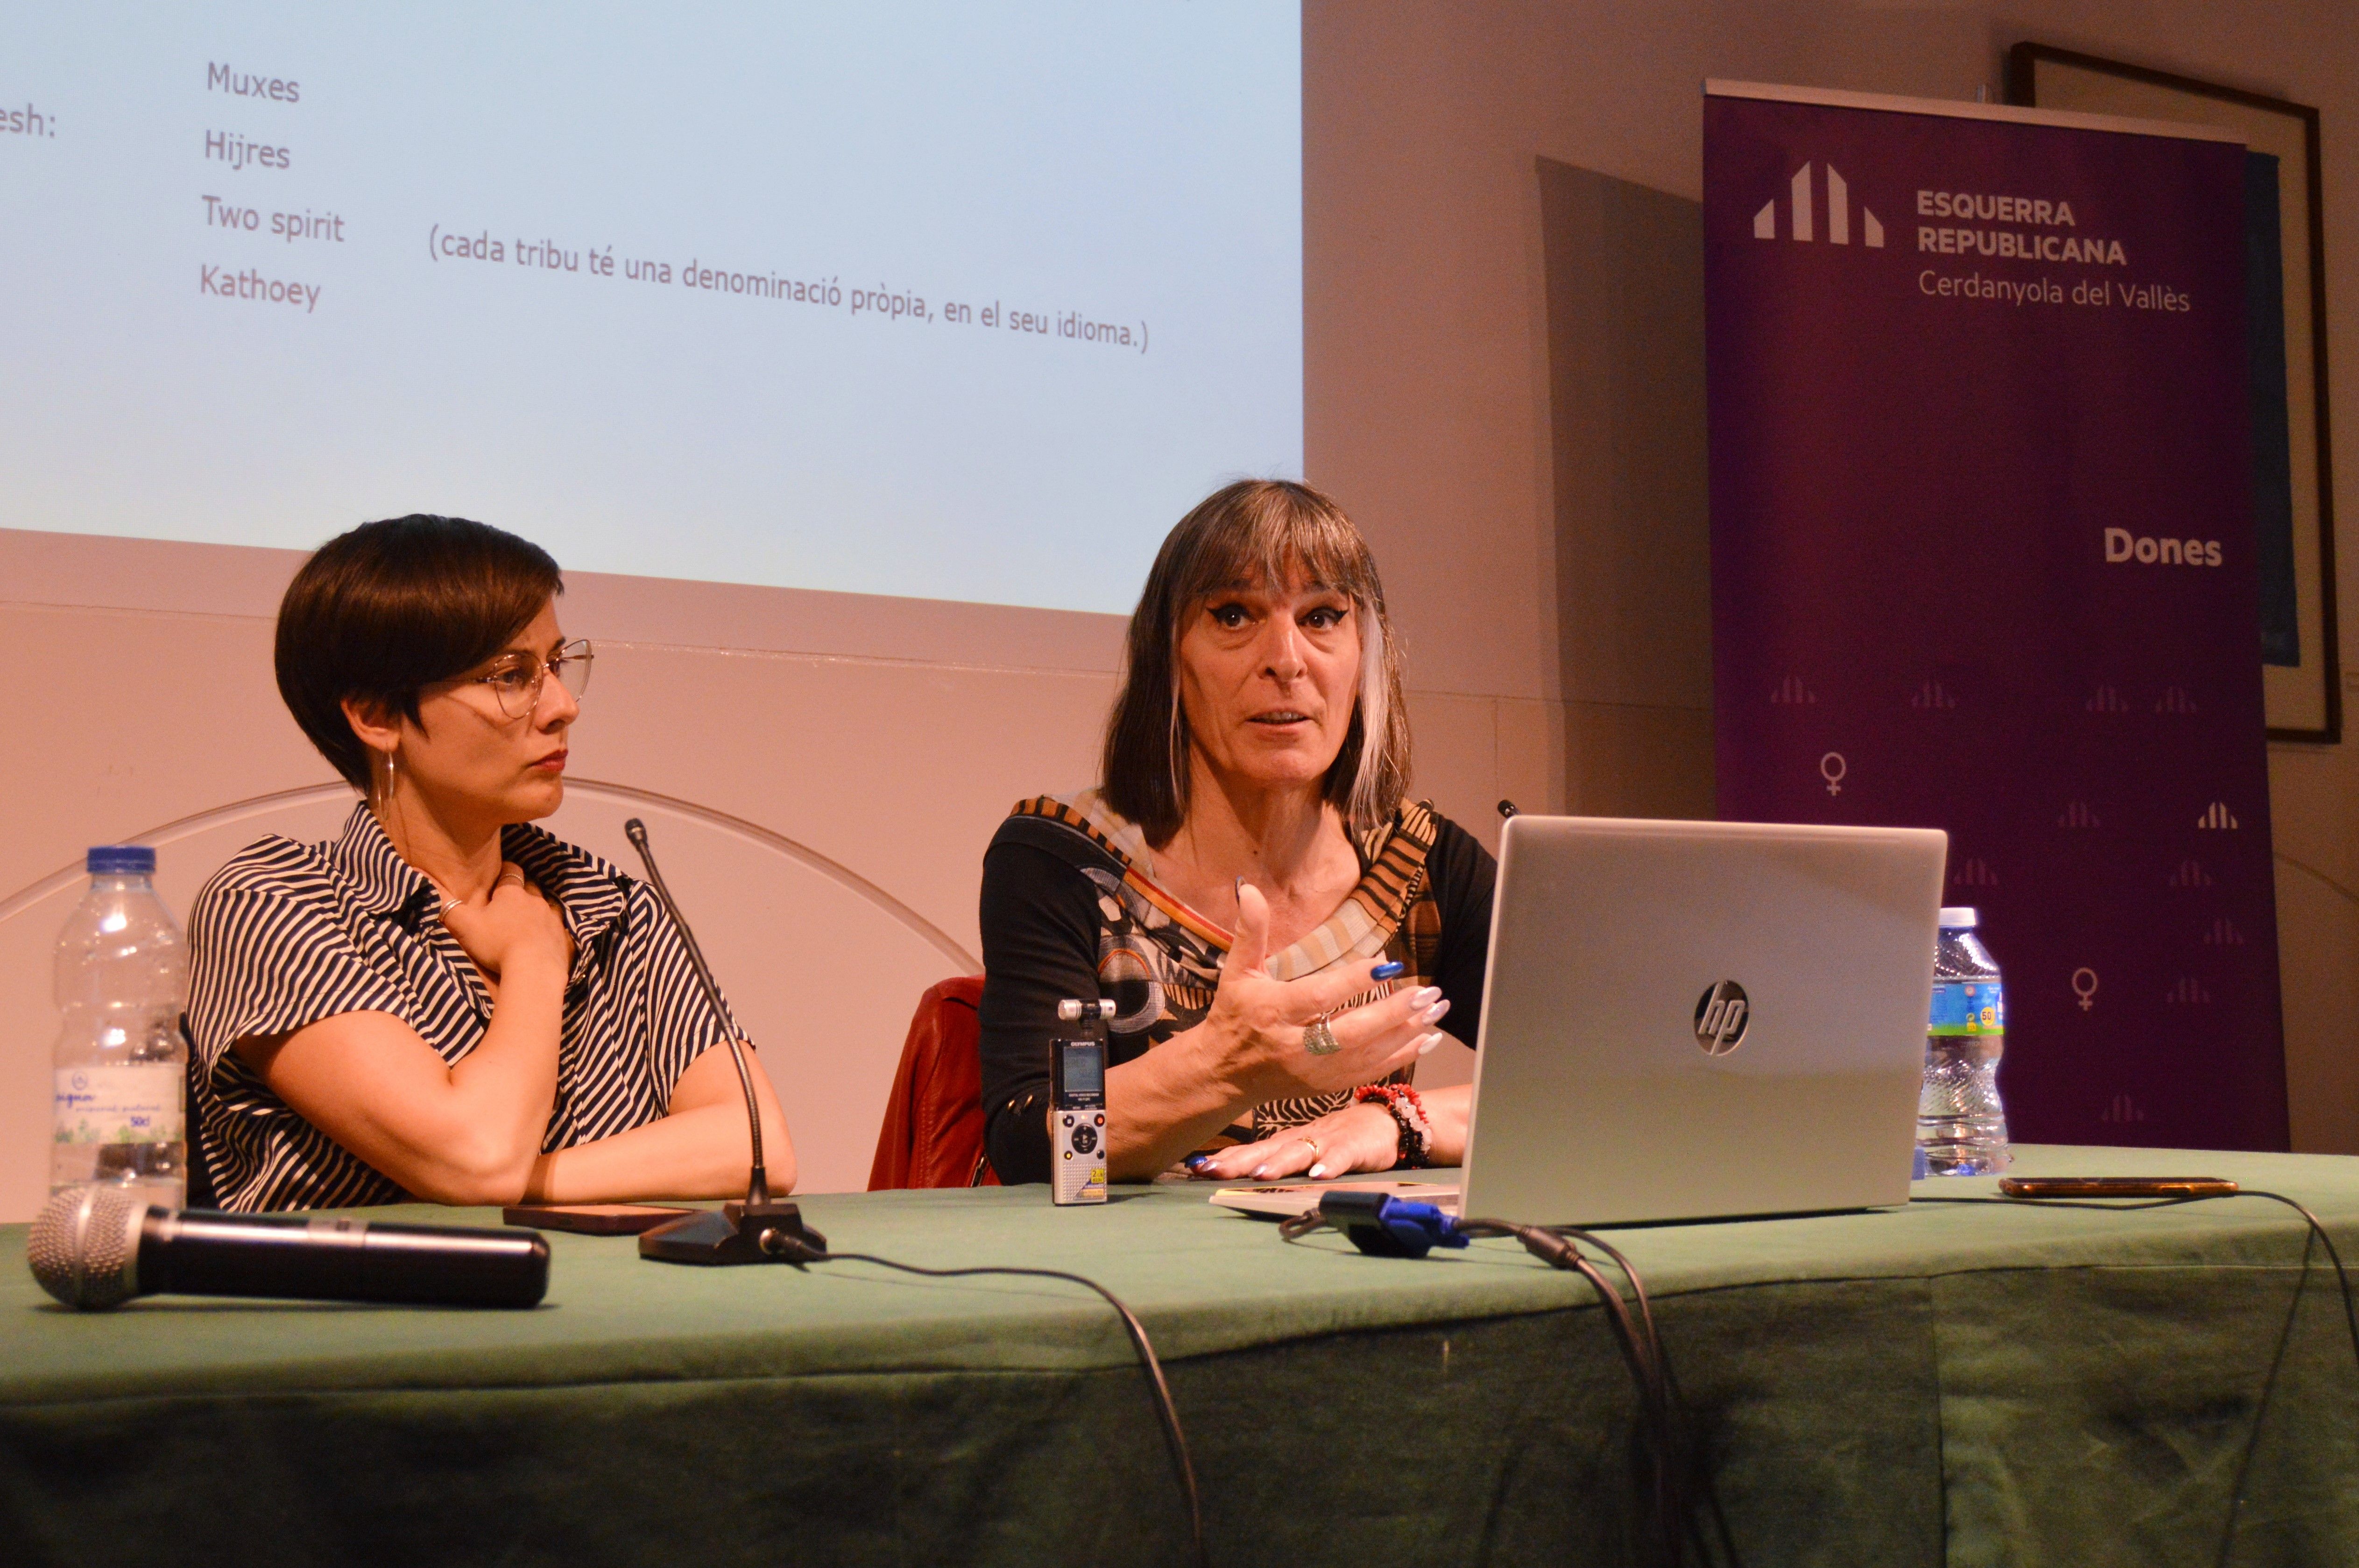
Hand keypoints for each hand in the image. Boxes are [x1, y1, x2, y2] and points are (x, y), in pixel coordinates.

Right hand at [439, 861, 571, 981]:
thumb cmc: (496, 944)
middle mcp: (536, 901)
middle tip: (509, 903)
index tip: (498, 880)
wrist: (534, 969)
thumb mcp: (464, 924)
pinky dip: (549, 930)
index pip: (511, 872)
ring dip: (536, 910)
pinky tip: (543, 939)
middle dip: (521, 891)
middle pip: (530, 888)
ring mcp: (552, 919)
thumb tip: (418, 872)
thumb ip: (445, 903)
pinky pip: (557, 927)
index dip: (504, 873)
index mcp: (512, 894)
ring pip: (545, 906)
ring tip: (526, 920)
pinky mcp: (563, 937)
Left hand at [1188, 1101, 1401, 1181]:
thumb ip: (1273, 1159)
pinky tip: (1319, 1175)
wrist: (1381, 1121)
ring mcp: (1326, 1142)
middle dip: (1237, 1161)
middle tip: (1212, 1171)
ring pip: (1299, 1152)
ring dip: (1279, 1164)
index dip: (1224, 1158)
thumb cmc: (1334, 1138)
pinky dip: (1330, 1165)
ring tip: (1261, 1175)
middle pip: (1265, 1151)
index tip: (1195, 1166)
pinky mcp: (1353, 1148)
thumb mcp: (1300, 1148)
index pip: (1249, 1150)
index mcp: (1284, 1142)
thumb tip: (1232, 1171)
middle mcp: (1299, 1140)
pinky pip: (1341, 1156)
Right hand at [1202, 882, 1449, 1104]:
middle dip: (1393, 1013)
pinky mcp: (1325, 1085)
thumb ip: (1250, 932)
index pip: (1319, 996)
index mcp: (1274, 1012)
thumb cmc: (1234, 1017)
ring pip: (1367, 1055)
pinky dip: (1400, 1058)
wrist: (1223, 1075)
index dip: (1354, 982)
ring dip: (1406, 1034)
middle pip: (1351, 1031)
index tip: (1386, 965)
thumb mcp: (1236, 972)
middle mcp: (1295, 1045)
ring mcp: (1313, 1070)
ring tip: (1436, 1010)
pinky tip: (1426, 1039)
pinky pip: (1369, 1073)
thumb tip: (1249, 891)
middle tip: (1427, 992)